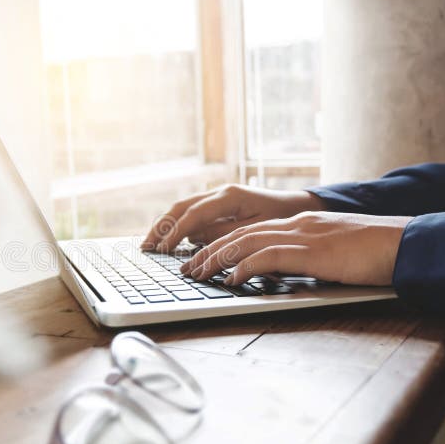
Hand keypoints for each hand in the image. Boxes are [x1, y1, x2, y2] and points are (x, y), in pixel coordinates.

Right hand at [141, 185, 324, 252]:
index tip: (163, 250)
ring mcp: (216, 197)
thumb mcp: (258, 230)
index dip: (176, 233)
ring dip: (164, 226)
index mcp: (230, 197)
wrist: (299, 206)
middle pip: (180, 208)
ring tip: (149, 244)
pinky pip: (190, 214)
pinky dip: (175, 226)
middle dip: (161, 228)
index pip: (194, 214)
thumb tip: (196, 242)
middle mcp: (219, 193)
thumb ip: (227, 235)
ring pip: (182, 209)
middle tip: (145, 247)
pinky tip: (167, 240)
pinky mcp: (217, 206)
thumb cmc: (283, 219)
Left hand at [179, 211, 412, 285]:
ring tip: (197, 275)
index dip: (223, 244)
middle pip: (240, 234)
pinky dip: (243, 268)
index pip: (251, 230)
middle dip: (209, 251)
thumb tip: (282, 274)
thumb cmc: (375, 253)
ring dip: (216, 259)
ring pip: (245, 242)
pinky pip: (267, 256)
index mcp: (300, 224)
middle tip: (188, 268)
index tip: (204, 259)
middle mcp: (296, 224)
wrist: (407, 243)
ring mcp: (302, 235)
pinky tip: (229, 280)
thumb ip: (306, 258)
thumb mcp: (333, 253)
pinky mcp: (310, 250)